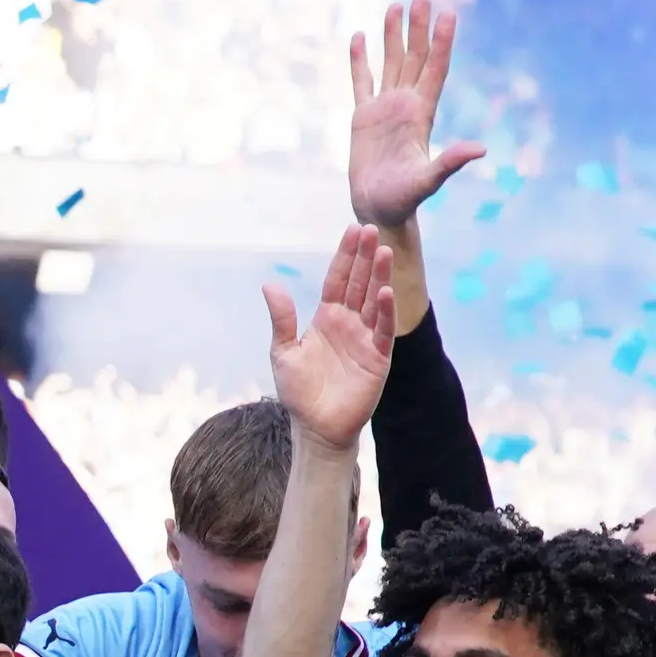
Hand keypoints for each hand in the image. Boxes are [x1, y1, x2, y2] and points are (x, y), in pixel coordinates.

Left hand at [265, 225, 394, 449]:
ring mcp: (365, 338)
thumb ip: (281, 319)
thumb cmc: (298, 392)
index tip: (354, 230)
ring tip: (384, 252)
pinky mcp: (377, 357)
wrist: (316, 427)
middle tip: (372, 230)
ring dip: (379, 277)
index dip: (345, 256)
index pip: (337, 280)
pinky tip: (385, 292)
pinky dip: (385, 311)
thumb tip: (270, 284)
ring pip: (374, 301)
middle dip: (365, 257)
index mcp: (326, 318)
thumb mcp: (283, 352)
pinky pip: (382, 330)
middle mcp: (348, 323)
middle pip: (359, 283)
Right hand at [345, 0, 483, 229]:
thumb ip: (450, 162)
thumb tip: (480, 150)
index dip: (441, 42)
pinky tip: (360, 37)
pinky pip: (362, 81)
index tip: (447, 13)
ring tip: (396, 5)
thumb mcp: (428, 181)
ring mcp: (384, 109)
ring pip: (390, 63)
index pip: (435, 69)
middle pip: (414, 58)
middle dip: (418, 28)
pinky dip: (360, 60)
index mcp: (422, 114)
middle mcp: (406, 105)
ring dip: (393, 35)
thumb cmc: (403, 199)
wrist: (379, 209)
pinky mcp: (362, 117)